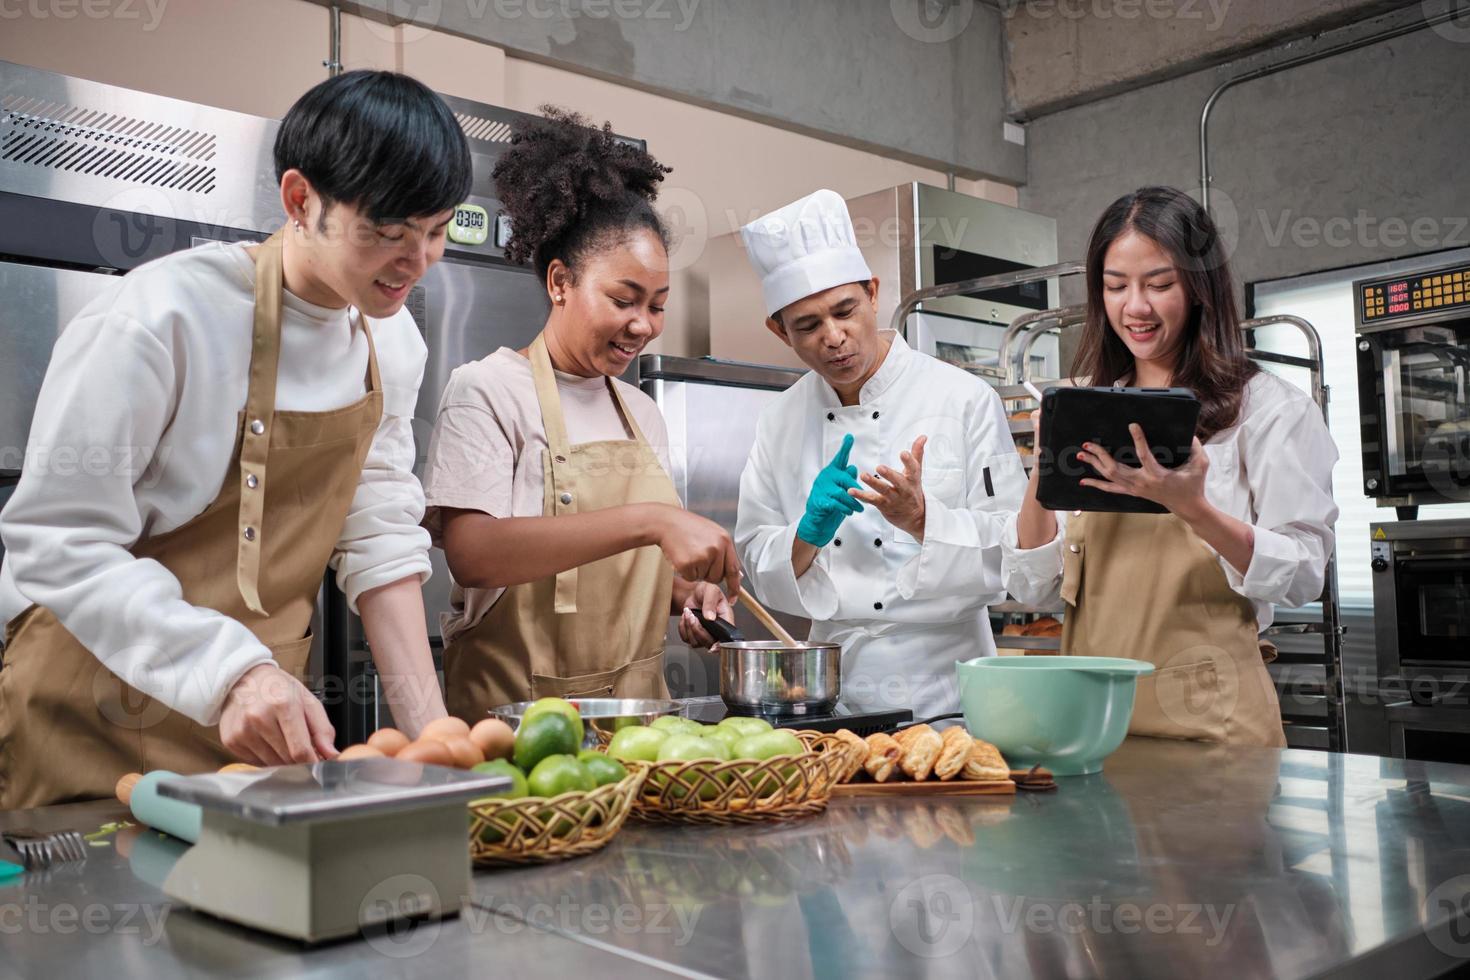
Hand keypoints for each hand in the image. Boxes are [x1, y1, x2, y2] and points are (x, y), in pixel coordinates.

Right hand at [219, 662, 338, 765]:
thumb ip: (323, 729)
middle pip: (286, 759)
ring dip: (282, 759)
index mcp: (283, 704)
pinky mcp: (230, 740)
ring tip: (282, 739)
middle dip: (298, 759)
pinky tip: (266, 740)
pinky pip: (255, 762)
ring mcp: (242, 730)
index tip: (318, 763)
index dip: (312, 761)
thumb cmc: (279, 688)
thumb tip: (331, 754)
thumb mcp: (308, 701)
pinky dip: (265, 757)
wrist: (244, 678)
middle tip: (301, 747)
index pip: (300, 749)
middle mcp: (259, 717)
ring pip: (271, 764)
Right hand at [655, 506, 740, 595]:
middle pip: (717, 577)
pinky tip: (682, 557)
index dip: (734, 586)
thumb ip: (723, 551)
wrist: (667, 522)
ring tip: (689, 554)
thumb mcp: (712, 534)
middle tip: (697, 558)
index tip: (733, 598)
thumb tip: (735, 574)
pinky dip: (685, 572)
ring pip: (703, 578)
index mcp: (725, 540)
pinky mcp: (689, 563)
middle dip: (708, 573)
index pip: (733, 569)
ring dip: (696, 571)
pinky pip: (691, 578)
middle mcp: (717, 548)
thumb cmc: (688, 528)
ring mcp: (703, 556)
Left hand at [677, 581, 735, 647]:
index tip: (713, 646)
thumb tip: (710, 617)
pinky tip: (685, 618)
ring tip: (688, 613)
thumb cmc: (705, 591)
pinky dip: (683, 629)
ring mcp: (706, 634)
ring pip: (696, 642)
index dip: (720, 645)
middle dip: (698, 630)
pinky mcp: (694, 634)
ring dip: (689, 628)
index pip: (727, 638)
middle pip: (709, 642)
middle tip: (692, 616)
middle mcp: (718, 630)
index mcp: (726, 619)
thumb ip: (710, 602)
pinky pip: (686, 639)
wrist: (693, 593)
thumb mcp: (710, 590)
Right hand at [797, 433, 863, 546]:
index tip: (850, 437)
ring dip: (852, 502)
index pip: (839, 459)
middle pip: (845, 478)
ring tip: (858, 508)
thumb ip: (845, 478)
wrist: (817, 520)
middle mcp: (825, 478)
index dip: (845, 448)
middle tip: (863, 498)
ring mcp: (821, 489)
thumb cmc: (830, 503)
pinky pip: (836, 504)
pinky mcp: (819, 501)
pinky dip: (844, 508)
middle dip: (855, 489)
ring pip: (842, 493)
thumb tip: (852, 467)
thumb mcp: (840, 489)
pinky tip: (848, 512)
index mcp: (831, 472)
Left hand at [850, 435, 927, 540]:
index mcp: (912, 479)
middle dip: (890, 475)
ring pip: (883, 491)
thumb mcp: (916, 472)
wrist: (915, 517)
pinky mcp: (883, 505)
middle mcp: (904, 489)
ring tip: (863, 475)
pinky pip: (871, 500)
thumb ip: (917, 453)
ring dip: (873, 483)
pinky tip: (851, 491)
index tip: (904, 453)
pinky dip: (861, 495)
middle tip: (880, 467)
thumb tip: (922, 436)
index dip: (909, 461)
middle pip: (898, 481)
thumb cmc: (913, 491)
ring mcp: (893, 498)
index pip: (913, 469)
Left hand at [1077, 423, 1209, 516]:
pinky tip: (1083, 480)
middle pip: (1115, 469)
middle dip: (1099, 455)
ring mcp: (1135, 488)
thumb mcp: (1200, 465)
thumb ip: (1196, 448)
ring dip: (1094, 465)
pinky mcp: (1133, 491)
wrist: (1187, 506)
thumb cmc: (1193, 484)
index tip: (1132, 425)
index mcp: (1157, 474)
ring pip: (1109, 477)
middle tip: (1087, 444)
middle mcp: (1142, 482)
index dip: (1138, 439)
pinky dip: (1097, 484)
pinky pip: (1111, 489)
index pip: (1144, 455)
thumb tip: (1189, 433)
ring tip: (1081, 454)